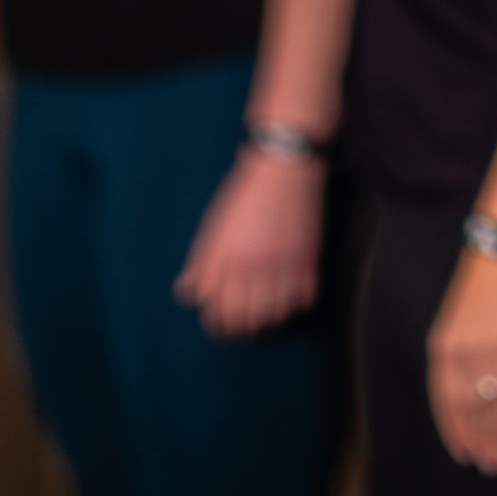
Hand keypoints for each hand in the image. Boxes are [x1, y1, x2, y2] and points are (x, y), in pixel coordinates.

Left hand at [173, 150, 324, 337]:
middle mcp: (255, 270)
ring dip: (269, 318)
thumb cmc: (244, 195)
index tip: (218, 322)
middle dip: (241, 328)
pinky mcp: (309, 259)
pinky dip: (295, 303)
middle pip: (247, 321)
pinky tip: (288, 294)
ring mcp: (285, 267)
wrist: (285, 166)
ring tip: (264, 313)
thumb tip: (187, 295)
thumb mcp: (214, 227)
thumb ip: (201, 263)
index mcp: (227, 263)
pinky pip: (303, 299)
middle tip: (241, 325)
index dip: (217, 325)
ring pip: (276, 315)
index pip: (219, 314)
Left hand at [425, 244, 496, 473]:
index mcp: (442, 349)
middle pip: (471, 409)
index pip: (445, 403)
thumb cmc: (490, 285)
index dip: (457, 432)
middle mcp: (460, 354)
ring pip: (495, 403)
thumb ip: (467, 359)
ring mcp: (487, 348)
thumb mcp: (466, 324)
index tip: (467, 457)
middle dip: (485, 440)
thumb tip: (481, 396)